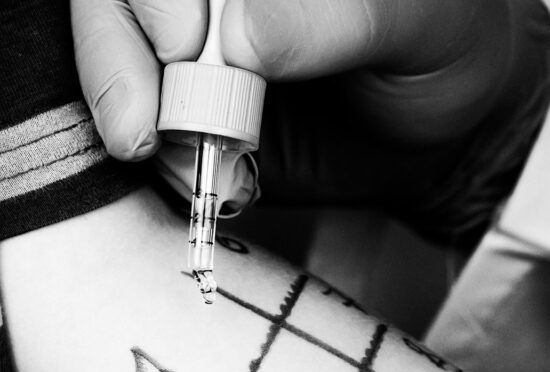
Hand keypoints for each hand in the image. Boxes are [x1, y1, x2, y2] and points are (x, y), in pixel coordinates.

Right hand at [72, 0, 549, 222]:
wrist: (437, 135)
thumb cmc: (444, 52)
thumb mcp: (422, 24)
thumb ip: (340, 21)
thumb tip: (241, 33)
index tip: (186, 45)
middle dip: (116, 55)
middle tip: (147, 125)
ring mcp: (184, 44)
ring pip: (106, 55)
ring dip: (124, 109)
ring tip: (175, 157)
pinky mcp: (176, 106)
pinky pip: (127, 120)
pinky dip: (145, 153)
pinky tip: (190, 172)